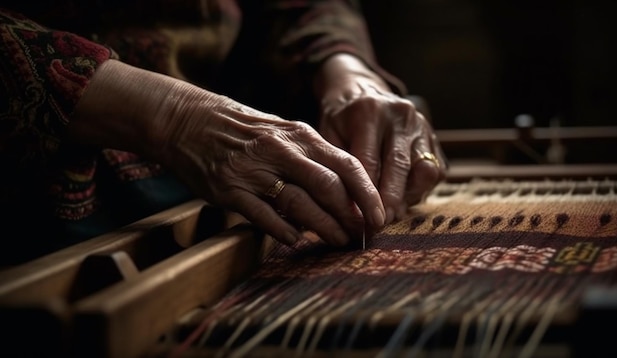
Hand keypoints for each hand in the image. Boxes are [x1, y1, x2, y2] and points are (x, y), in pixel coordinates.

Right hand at [69, 60, 385, 245]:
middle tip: (361, 235)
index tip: (379, 217)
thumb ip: (311, 157)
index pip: (347, 164)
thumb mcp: (282, 131)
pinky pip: (265, 217)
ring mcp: (254, 171)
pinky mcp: (229, 190)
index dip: (368, 194)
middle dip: (351, 216)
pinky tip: (296, 239)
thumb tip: (343, 192)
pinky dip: (285, 231)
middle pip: (329, 188)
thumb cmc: (242, 129)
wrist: (187, 120)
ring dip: (324, 228)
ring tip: (338, 241)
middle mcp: (281, 151)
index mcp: (299, 134)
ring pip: (300, 205)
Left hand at [315, 54, 445, 223]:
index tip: (361, 221)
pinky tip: (402, 199)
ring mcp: (422, 125)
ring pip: (424, 171)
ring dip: (408, 196)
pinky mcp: (434, 137)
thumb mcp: (328, 134)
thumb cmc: (340, 120)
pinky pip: (436, 171)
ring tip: (392, 213)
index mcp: (369, 112)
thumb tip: (351, 208)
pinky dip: (420, 189)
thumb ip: (339, 165)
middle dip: (389, 201)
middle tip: (379, 225)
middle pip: (399, 168)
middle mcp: (400, 116)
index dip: (365, 195)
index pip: (369, 163)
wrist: (362, 91)